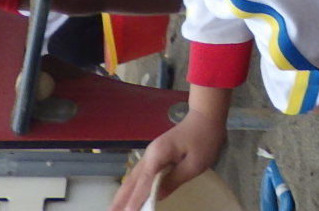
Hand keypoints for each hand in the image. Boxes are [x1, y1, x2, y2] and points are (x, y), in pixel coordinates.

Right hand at [108, 108, 227, 210]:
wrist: (205, 116)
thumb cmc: (203, 139)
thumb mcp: (194, 164)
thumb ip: (174, 180)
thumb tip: (157, 196)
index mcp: (158, 155)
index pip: (144, 182)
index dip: (136, 199)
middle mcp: (150, 154)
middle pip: (132, 180)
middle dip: (120, 199)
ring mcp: (151, 154)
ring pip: (133, 177)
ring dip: (122, 194)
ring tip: (113, 208)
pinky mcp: (155, 155)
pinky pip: (139, 174)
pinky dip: (131, 186)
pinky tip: (127, 195)